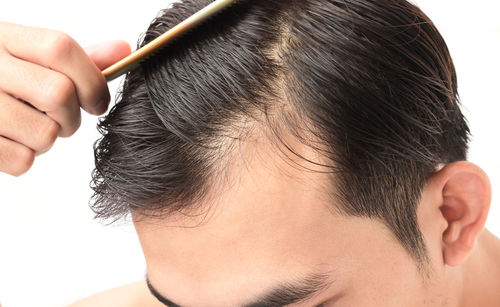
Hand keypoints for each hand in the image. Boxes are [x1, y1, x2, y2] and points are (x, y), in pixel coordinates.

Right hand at [0, 21, 130, 175]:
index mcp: (4, 38)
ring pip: (44, 134)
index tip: (97, 103)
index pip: (61, 48)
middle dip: (71, 117)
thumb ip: (75, 59)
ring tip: (29, 127)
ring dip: (47, 139)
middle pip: (59, 94)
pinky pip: (22, 160)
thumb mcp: (29, 58)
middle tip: (59, 118)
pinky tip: (10, 140)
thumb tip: (122, 50)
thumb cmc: (2, 80)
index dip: (91, 80)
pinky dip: (24, 157)